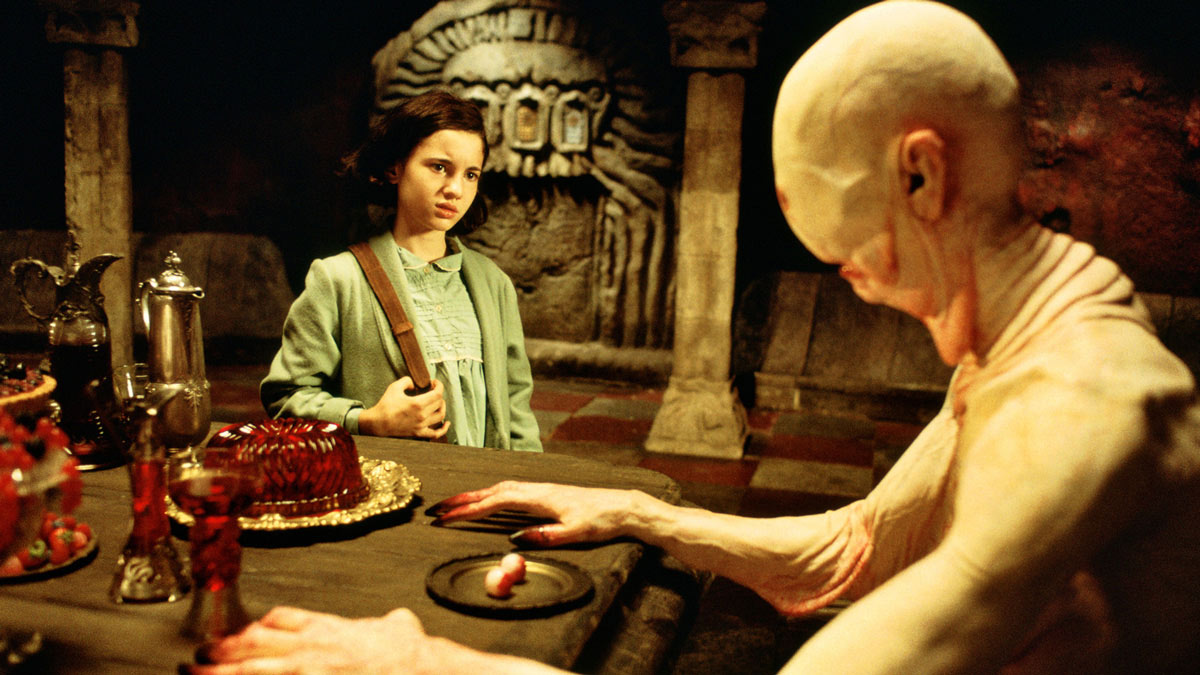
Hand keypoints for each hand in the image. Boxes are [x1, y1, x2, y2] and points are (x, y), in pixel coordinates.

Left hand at [184, 606, 433, 674]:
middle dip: (224, 648)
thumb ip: (390, 624)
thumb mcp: (401, 627)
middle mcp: (309, 647)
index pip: (284, 618)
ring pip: (249, 669)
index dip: (259, 624)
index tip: (244, 630)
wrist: (414, 667)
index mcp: (329, 627)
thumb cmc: (409, 653)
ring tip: (191, 672)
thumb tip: (397, 621)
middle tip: (199, 652)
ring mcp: (303, 671)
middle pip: (255, 642)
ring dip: (217, 672)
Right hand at [358, 377, 448, 438]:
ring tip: (437, 402)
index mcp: (417, 404)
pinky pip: (435, 434)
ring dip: (442, 407)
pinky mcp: (418, 433)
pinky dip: (443, 429)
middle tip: (432, 390)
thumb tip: (414, 384)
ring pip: (440, 416)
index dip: (439, 386)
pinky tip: (446, 423)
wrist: (377, 423)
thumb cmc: (385, 405)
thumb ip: (406, 381)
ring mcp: (421, 426)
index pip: (437, 394)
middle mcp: (422, 415)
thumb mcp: (394, 387)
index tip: (434, 383)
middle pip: (439, 403)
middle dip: (438, 394)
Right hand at [429, 481, 642, 546]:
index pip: (495, 502)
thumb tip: (514, 540)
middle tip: (436, 509)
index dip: (468, 509)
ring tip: (454, 505)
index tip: (445, 517)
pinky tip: (487, 501)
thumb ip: (545, 536)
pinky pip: (510, 491)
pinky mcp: (546, 494)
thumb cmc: (601, 520)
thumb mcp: (575, 533)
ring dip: (475, 495)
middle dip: (462, 500)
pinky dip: (491, 495)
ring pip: (500, 489)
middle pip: (491, 491)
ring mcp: (541, 490)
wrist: (622, 506)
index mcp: (539, 497)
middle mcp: (537, 489)